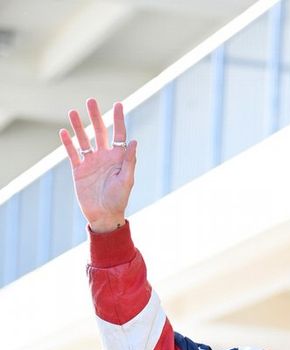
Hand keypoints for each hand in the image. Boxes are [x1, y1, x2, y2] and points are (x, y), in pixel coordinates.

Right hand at [59, 99, 135, 232]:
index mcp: (118, 158)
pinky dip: (68, 144)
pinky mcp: (79, 170)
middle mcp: (104, 157)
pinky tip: (64, 132)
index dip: (119, 119)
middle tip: (91, 100)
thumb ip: (129, 161)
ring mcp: (91, 163)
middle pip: (99, 132)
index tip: (119, 104)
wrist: (104, 216)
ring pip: (83, 140)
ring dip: (78, 126)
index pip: (119, 134)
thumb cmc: (119, 200)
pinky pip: (72, 154)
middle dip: (95, 116)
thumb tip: (134, 141)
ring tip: (73, 112)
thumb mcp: (126, 180)